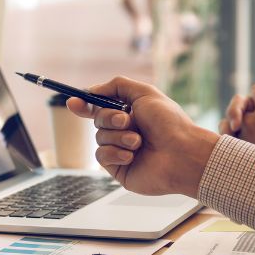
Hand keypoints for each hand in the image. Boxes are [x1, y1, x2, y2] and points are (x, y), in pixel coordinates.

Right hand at [65, 76, 218, 197]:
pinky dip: (115, 152)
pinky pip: (102, 156)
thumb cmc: (170, 123)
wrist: (182, 153)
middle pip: (98, 120)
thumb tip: (91, 91)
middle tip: (127, 121)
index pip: (101, 107)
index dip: (85, 104)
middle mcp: (125, 131)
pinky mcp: (119, 169)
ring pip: (99, 138)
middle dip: (109, 118)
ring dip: (118, 137)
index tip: (73, 102)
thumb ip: (117, 86)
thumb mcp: (144, 93)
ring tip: (138, 142)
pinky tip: (133, 155)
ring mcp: (121, 150)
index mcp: (132, 113)